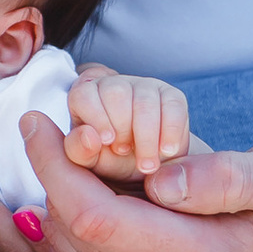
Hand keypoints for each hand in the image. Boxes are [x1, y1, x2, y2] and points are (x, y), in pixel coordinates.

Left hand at [16, 112, 252, 251]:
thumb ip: (227, 175)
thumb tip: (160, 178)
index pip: (92, 218)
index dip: (53, 165)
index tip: (37, 121)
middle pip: (68, 234)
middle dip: (60, 177)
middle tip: (80, 137)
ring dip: (65, 204)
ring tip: (102, 171)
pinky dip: (75, 234)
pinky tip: (107, 204)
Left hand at [61, 69, 191, 185]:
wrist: (147, 167)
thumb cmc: (111, 159)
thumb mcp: (90, 160)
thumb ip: (79, 150)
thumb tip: (88, 136)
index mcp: (86, 96)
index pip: (84, 94)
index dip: (96, 117)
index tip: (106, 141)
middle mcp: (114, 84)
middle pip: (116, 93)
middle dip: (122, 128)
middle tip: (124, 152)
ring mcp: (145, 86)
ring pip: (145, 102)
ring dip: (146, 137)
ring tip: (146, 163)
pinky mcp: (172, 96)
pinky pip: (173, 106)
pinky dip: (170, 132)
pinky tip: (166, 151)